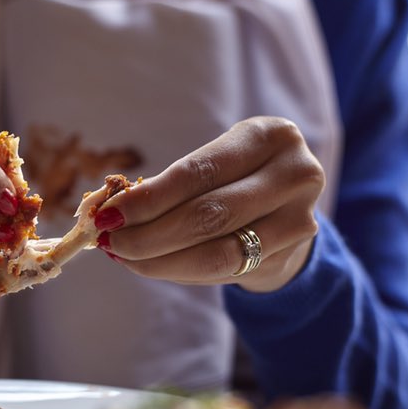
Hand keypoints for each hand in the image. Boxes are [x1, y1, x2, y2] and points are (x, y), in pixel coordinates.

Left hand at [94, 117, 324, 292]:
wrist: (289, 207)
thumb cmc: (235, 177)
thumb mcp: (216, 163)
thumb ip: (173, 185)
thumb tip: (110, 212)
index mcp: (268, 136)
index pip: (199, 173)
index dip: (149, 198)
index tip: (108, 214)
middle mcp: (294, 174)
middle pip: (209, 215)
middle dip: (149, 235)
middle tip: (110, 242)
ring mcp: (299, 219)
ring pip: (218, 253)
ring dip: (161, 261)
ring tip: (125, 258)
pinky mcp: (290, 257)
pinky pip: (224, 272)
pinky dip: (180, 272)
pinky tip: (153, 267)